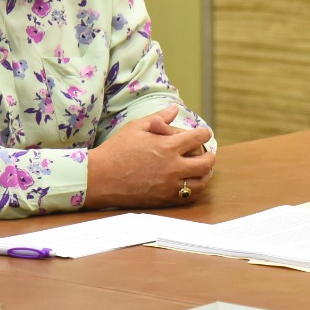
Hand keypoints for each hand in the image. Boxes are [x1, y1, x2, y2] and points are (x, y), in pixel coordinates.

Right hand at [85, 105, 216, 208]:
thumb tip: (175, 109)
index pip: (198, 138)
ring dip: (205, 174)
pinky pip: (187, 197)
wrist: (99, 178)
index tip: (204, 132)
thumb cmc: (116, 150)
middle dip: (209, 155)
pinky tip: (189, 183)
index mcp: (167, 147)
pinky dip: (193, 189)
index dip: (204, 133)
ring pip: (201, 182)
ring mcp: (169, 186)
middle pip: (206, 162)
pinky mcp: (163, 200)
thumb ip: (159, 118)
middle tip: (207, 153)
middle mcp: (172, 167)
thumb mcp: (136, 128)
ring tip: (201, 169)